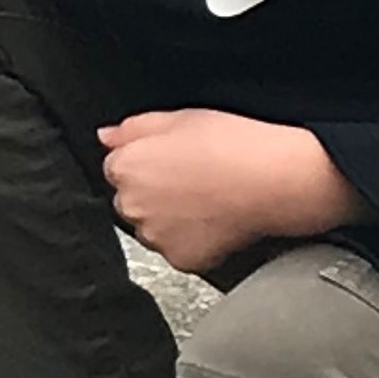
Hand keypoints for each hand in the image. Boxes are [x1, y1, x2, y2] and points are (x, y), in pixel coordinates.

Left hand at [98, 110, 365, 278]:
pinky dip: (194, 242)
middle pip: (132, 201)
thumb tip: (105, 136)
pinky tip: (215, 221)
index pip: (117, 169)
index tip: (172, 164)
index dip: (147, 164)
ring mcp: (156, 236)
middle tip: (192, 182)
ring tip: (206, 201)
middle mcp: (132, 205)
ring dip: (170, 220)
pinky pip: (179, 252)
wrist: (273, 180)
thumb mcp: (178, 118)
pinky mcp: (181, 259)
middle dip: (153, 194)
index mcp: (126, 167)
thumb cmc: (233, 145)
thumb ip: (133, 128)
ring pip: (153, 229)